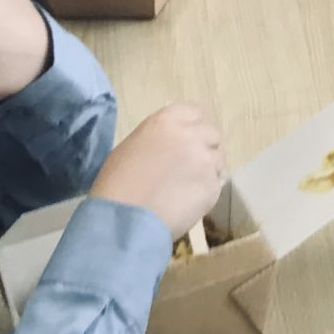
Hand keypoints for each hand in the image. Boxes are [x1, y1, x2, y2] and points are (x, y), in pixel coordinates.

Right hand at [90, 102, 227, 240]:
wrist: (125, 221)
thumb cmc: (116, 184)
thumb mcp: (133, 146)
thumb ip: (159, 137)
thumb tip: (171, 144)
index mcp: (168, 120)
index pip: (194, 112)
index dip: (192, 126)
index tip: (186, 139)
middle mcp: (192, 136)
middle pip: (211, 134)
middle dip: (203, 146)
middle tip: (187, 165)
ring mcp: (206, 161)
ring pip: (217, 160)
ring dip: (206, 169)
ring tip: (186, 186)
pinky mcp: (214, 187)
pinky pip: (217, 183)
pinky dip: (206, 190)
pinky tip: (188, 201)